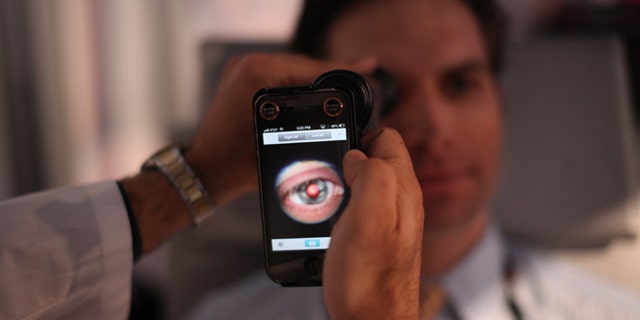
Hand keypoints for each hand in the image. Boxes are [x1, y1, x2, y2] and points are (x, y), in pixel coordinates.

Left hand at [121, 53, 375, 253]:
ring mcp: (243, 69)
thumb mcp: (282, 145)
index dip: (342, 69)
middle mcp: (249, 66)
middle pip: (303, 65)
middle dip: (330, 75)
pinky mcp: (242, 76)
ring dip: (314, 79)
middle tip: (361, 75)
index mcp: (258, 76)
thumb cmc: (236, 164)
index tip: (366, 66)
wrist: (205, 169)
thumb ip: (313, 125)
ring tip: (342, 86)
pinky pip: (278, 75)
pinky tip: (314, 93)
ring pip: (292, 69)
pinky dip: (296, 83)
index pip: (311, 68)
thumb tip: (346, 116)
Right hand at [323, 128, 423, 318]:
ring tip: (327, 202)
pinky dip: (341, 207)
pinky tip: (330, 222)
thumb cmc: (369, 280)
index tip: (336, 152)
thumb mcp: (369, 218)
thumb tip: (356, 156)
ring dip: (341, 184)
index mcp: (401, 189)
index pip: (385, 137)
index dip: (357, 136)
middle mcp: (399, 201)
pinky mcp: (375, 237)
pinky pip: (357, 207)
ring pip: (362, 183)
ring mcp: (389, 220)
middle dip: (346, 160)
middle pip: (373, 158)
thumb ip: (369, 175)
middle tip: (328, 180)